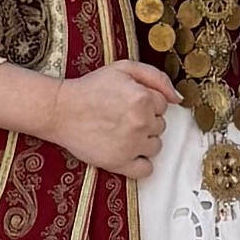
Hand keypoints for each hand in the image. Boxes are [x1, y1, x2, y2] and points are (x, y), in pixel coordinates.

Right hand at [54, 62, 176, 180]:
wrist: (61, 110)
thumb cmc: (91, 88)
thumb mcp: (123, 68)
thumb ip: (156, 77)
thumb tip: (177, 98)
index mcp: (144, 99)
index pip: (163, 105)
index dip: (148, 102)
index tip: (131, 102)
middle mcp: (141, 123)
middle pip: (160, 126)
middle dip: (146, 120)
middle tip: (123, 116)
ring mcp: (132, 145)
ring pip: (155, 147)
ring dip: (143, 141)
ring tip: (122, 132)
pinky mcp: (120, 163)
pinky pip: (146, 170)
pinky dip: (140, 164)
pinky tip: (128, 152)